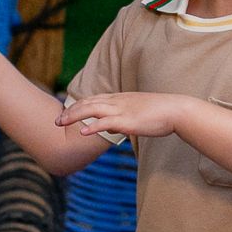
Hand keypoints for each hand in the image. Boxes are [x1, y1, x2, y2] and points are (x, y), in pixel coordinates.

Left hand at [56, 92, 193, 139]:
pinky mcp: (128, 120)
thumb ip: (121, 121)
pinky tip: (82, 132)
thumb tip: (109, 129)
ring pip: (92, 109)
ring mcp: (122, 110)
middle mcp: (117, 102)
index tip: (66, 113)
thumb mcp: (137, 116)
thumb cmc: (160, 114)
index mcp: (120, 99)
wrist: (175, 110)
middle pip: (88, 103)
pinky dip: (93, 126)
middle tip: (56, 121)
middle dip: (70, 111)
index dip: (78, 106)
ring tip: (60, 123)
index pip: (93, 99)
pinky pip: (106, 122)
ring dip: (74, 116)